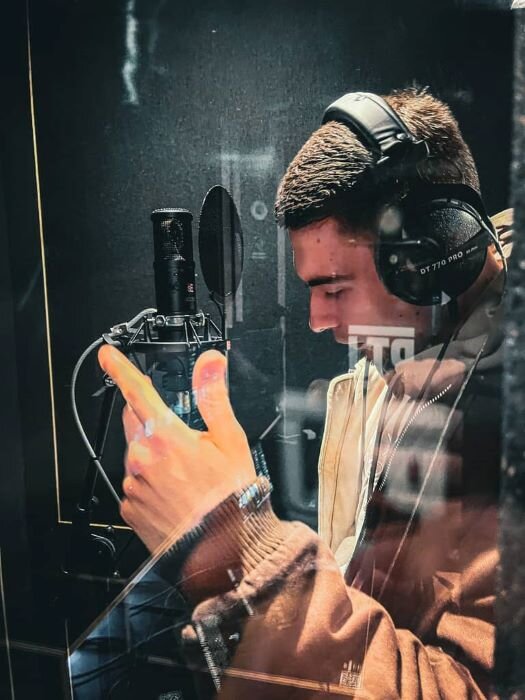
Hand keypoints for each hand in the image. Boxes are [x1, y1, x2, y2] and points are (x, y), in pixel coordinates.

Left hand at [98, 346, 255, 551]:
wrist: (220, 551)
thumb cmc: (229, 498)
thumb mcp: (230, 440)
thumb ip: (214, 396)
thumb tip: (210, 362)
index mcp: (167, 437)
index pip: (137, 392)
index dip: (119, 369)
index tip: (107, 355)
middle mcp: (143, 458)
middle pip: (136, 422)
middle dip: (152, 420)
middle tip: (182, 439)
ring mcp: (133, 484)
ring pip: (136, 455)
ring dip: (153, 456)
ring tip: (186, 476)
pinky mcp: (129, 507)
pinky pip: (135, 484)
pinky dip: (149, 482)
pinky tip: (174, 494)